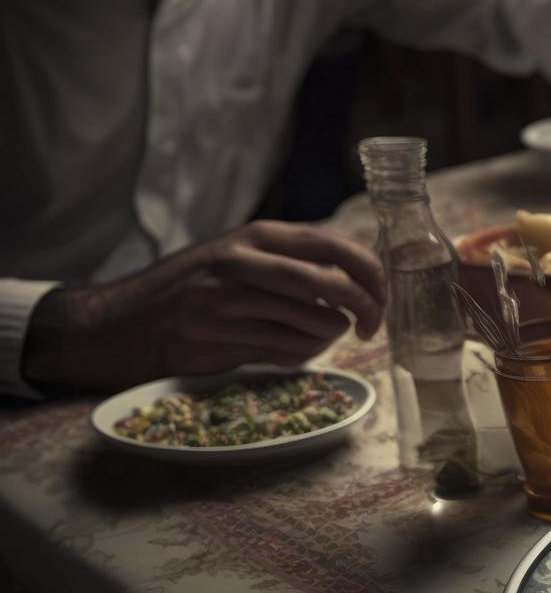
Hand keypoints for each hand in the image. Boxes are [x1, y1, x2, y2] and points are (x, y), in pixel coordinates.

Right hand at [22, 221, 384, 391]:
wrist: (123, 321)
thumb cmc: (193, 288)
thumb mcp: (240, 255)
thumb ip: (292, 260)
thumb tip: (363, 278)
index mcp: (257, 236)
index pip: (334, 247)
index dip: (372, 272)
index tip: (386, 293)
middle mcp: (243, 264)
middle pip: (331, 286)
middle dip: (366, 309)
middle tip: (373, 326)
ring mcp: (228, 303)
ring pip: (313, 325)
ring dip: (330, 338)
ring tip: (319, 336)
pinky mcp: (219, 340)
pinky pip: (287, 351)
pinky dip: (303, 355)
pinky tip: (291, 349)